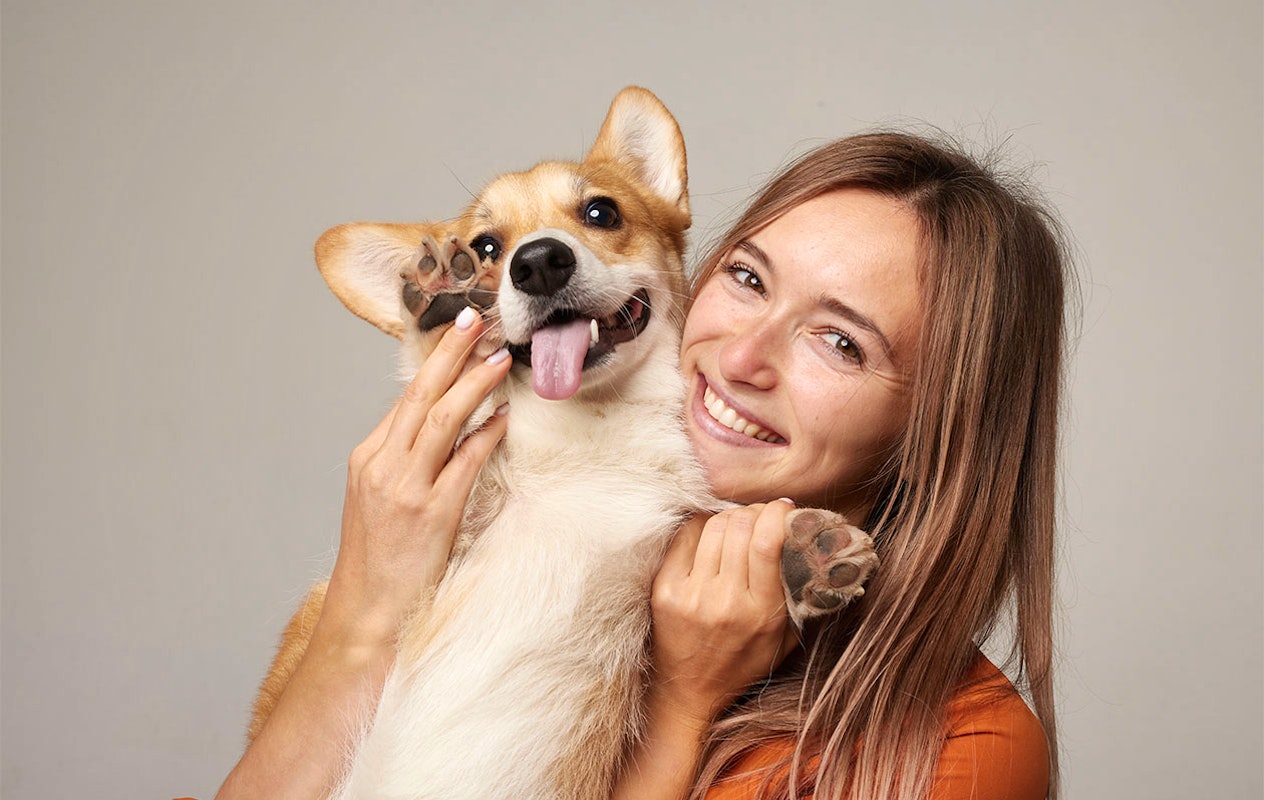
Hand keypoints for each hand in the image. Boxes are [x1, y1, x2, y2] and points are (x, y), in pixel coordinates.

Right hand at [318, 307, 512, 650]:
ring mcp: (406, 487)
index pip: (405, 399)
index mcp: (368, 458)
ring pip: (443, 418)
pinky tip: (506, 416)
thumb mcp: (378, 501)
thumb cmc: (378, 561)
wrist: (366, 614)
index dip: (434, 364)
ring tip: (500, 357)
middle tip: (475, 319)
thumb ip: (404, 463)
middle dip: (450, 352)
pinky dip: (486, 434)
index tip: (458, 335)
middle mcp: (383, 465)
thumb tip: (441, 428)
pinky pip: (465, 460)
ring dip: (475, 383)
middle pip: (420, 394)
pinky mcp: (432, 512)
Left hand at [647, 501, 799, 727]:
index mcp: (760, 612)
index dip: (776, 514)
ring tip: (738, 523)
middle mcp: (724, 601)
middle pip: (739, 527)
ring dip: (729, 516)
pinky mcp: (664, 589)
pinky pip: (685, 536)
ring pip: (712, 526)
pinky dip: (702, 527)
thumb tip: (817, 546)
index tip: (784, 507)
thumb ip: (801, 596)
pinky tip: (711, 534)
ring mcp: (690, 594)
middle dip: (755, 511)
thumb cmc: (743, 662)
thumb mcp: (785, 638)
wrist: (689, 691)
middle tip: (761, 514)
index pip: (767, 543)